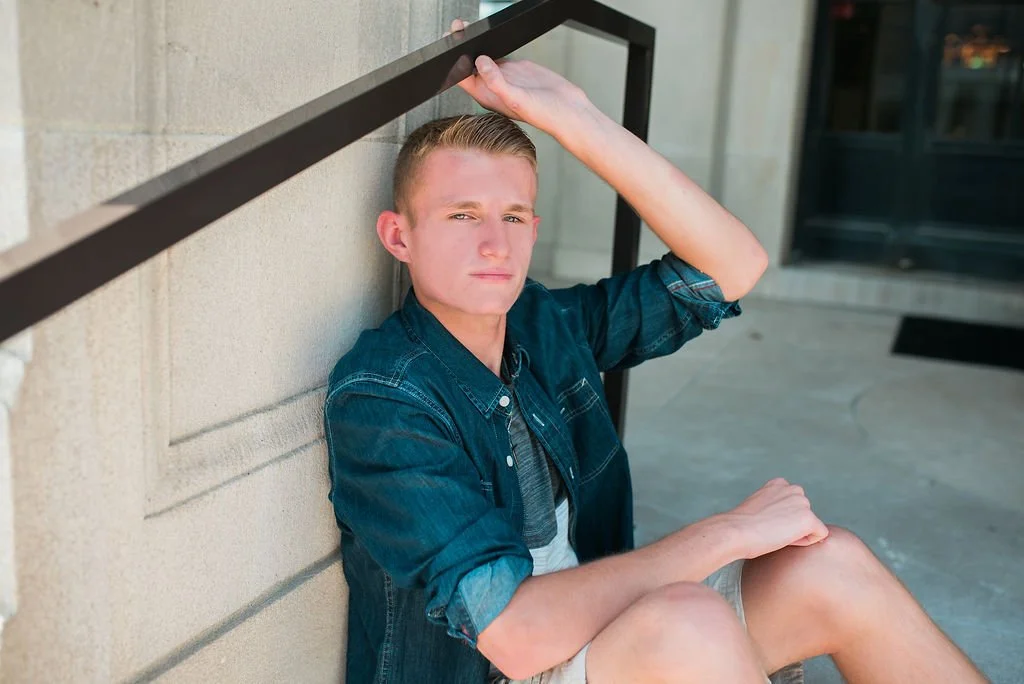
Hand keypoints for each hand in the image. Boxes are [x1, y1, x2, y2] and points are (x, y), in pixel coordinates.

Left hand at [444, 19, 592, 135]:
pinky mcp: (515, 68)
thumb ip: (497, 82)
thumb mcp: (516, 99)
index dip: (453, 61)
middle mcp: (492, 86)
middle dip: (461, 47)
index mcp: (487, 96)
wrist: (567, 110)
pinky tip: (486, 35)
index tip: (450, 43)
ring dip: (474, 44)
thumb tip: (480, 62)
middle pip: (469, 64)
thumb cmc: (544, 114)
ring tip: (465, 27)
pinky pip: (498, 53)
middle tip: (456, 28)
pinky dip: (491, 44)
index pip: (462, 77)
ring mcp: (504, 76)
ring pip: (482, 57)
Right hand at [723, 478, 829, 558]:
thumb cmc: (741, 526)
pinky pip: (819, 536)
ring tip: (775, 534)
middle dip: (792, 526)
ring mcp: (803, 503)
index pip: (793, 508)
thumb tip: (780, 520)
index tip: (764, 523)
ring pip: (811, 527)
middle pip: (804, 517)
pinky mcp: (809, 518)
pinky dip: (804, 542)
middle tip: (770, 530)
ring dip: (797, 534)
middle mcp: (794, 489)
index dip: (781, 520)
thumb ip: (773, 506)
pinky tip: (785, 539)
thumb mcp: (758, 506)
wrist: (736, 531)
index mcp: (780, 484)